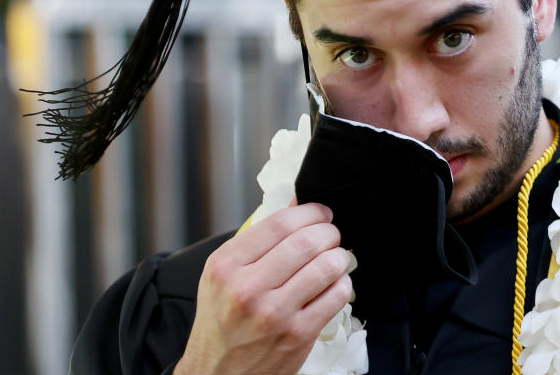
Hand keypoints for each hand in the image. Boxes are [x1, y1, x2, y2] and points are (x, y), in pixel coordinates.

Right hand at [173, 203, 352, 374]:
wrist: (217, 373)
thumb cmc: (222, 320)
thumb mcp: (225, 273)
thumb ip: (260, 238)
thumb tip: (298, 202)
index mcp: (226, 266)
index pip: (279, 223)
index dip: (309, 211)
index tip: (321, 212)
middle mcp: (247, 288)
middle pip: (307, 241)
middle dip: (329, 231)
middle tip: (331, 234)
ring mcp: (274, 313)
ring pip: (326, 266)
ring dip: (339, 257)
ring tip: (335, 258)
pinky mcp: (297, 335)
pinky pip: (336, 295)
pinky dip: (342, 284)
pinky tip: (334, 285)